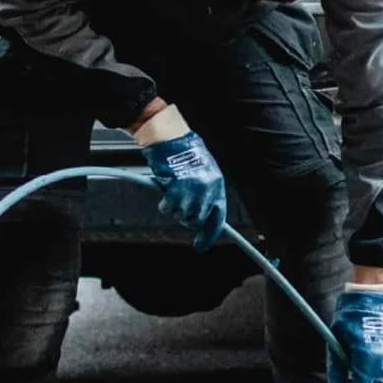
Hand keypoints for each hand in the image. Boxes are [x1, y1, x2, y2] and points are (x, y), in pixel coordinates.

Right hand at [141, 129, 226, 250]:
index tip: (201, 245)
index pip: (217, 217)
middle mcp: (207, 190)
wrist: (171, 138)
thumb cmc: (185, 152)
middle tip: (180, 207)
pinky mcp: (175, 191)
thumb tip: (203, 214)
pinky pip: (168, 209)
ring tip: (173, 195)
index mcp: (217, 184)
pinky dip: (164, 205)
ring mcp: (191, 192)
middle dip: (188, 218)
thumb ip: (205, 193)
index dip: (209, 234)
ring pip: (182, 216)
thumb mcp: (203, 172)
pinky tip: (165, 193)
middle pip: (198, 220)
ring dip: (176, 210)